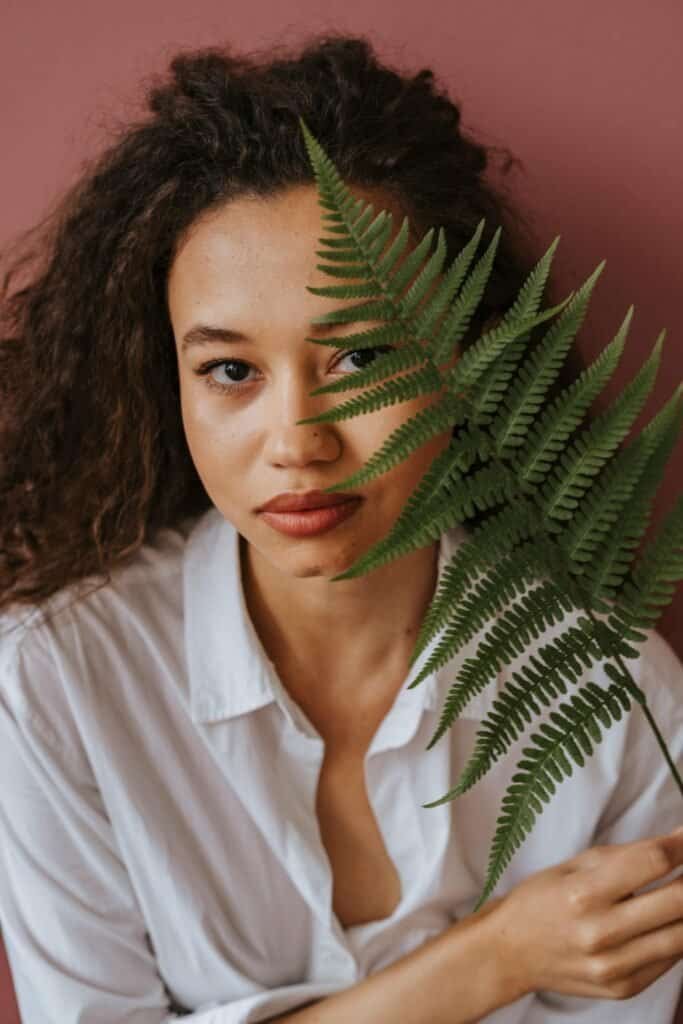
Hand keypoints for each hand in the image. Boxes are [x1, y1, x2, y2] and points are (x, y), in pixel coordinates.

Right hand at [484, 826, 682, 1001]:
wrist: (511, 951)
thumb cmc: (542, 899)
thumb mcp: (575, 865)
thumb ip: (627, 856)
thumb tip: (676, 843)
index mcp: (584, 892)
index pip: (652, 862)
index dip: (682, 844)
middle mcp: (601, 932)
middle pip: (678, 900)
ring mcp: (614, 965)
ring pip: (682, 935)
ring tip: (681, 891)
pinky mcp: (623, 987)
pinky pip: (669, 959)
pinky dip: (676, 935)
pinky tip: (667, 920)